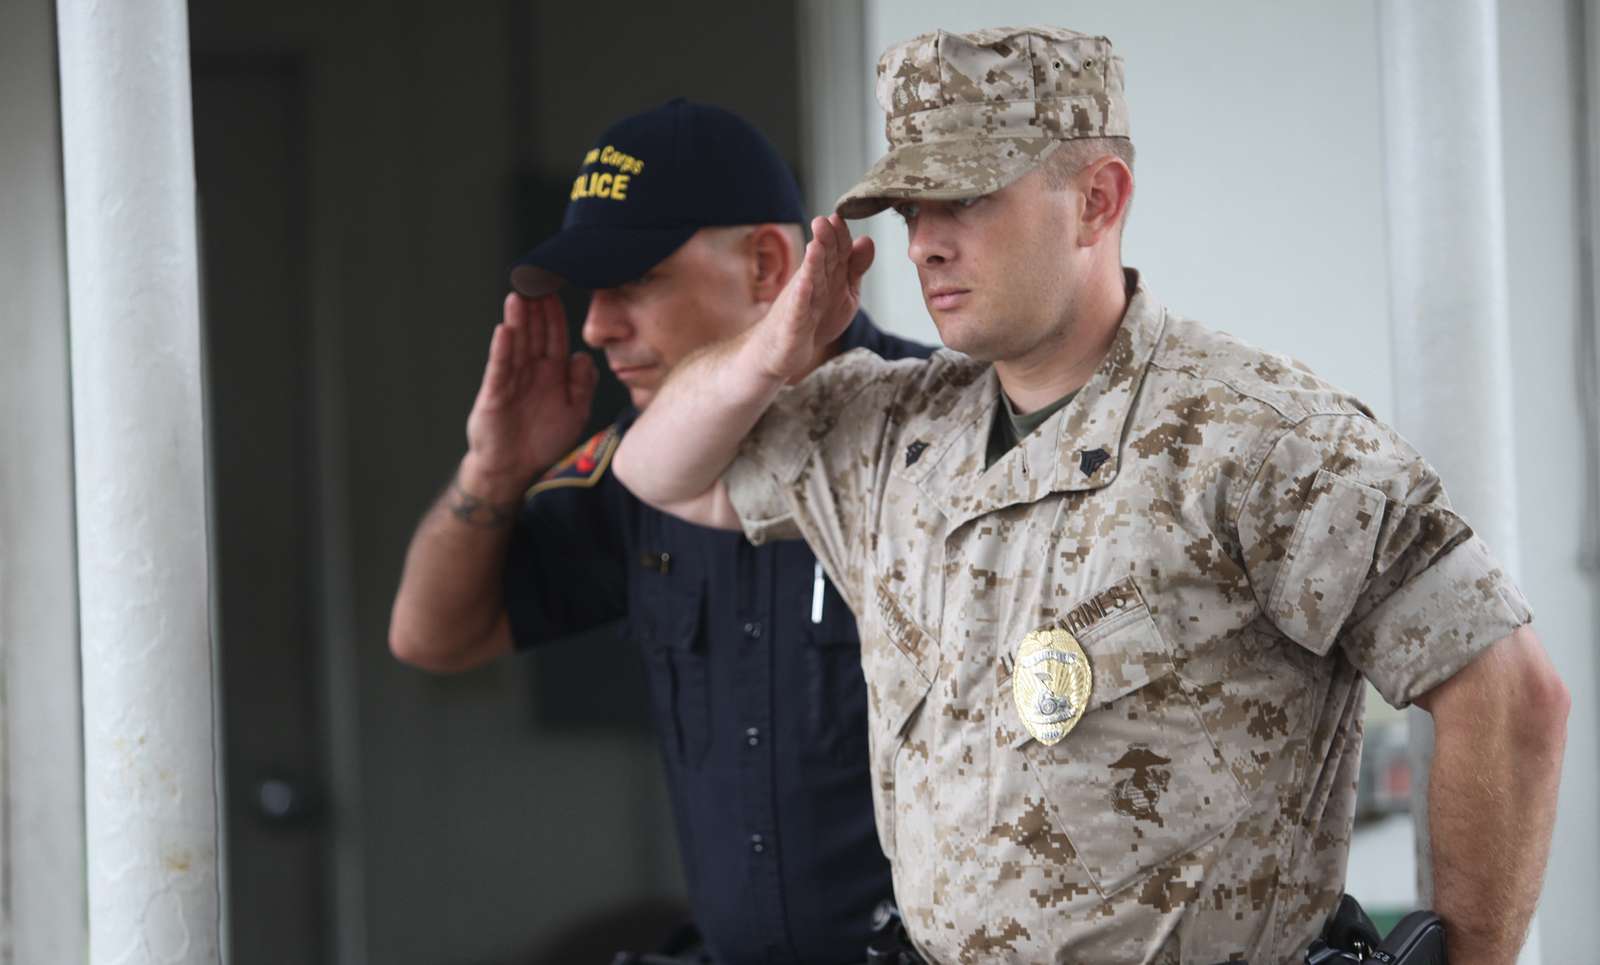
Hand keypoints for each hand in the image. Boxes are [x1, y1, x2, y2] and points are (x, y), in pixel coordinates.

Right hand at [461, 293, 598, 500]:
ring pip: (516, 345)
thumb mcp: (574, 412)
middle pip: (533, 333)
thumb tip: (585, 356)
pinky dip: (502, 350)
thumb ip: (582, 385)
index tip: (560, 289)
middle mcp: (530, 371)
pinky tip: (505, 330)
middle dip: (536, 308)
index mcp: (551, 372)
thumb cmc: (544, 440)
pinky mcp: (494, 394)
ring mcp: (511, 380)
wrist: (514, 470)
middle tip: (537, 279)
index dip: (556, 315)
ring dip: (518, 321)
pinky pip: (500, 369)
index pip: (554, 336)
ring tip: (519, 296)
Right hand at [755, 214, 874, 381]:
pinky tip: (804, 285)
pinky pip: (798, 310)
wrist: (781, 351)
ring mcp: (801, 304)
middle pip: (821, 260)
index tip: (839, 217)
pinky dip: (801, 298)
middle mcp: (812, 284)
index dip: (838, 235)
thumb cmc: (813, 319)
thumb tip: (866, 239)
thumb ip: (855, 268)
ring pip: (809, 281)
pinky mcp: (792, 325)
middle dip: (824, 241)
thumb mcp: (843, 293)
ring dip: (812, 264)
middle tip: (824, 221)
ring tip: (816, 246)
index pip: (835, 250)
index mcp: (826, 275)